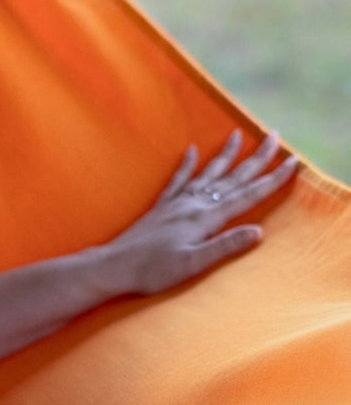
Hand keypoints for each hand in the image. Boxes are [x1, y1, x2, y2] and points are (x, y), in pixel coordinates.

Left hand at [99, 131, 296, 297]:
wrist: (112, 267)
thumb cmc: (152, 271)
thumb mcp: (193, 264)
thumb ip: (225, 246)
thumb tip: (259, 231)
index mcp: (205, 218)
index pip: (247, 195)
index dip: (272, 179)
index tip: (293, 161)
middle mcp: (193, 204)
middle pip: (232, 176)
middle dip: (257, 157)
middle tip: (275, 135)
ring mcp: (176, 203)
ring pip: (208, 172)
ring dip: (226, 154)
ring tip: (238, 133)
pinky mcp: (161, 207)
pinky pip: (178, 179)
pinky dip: (188, 164)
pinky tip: (192, 151)